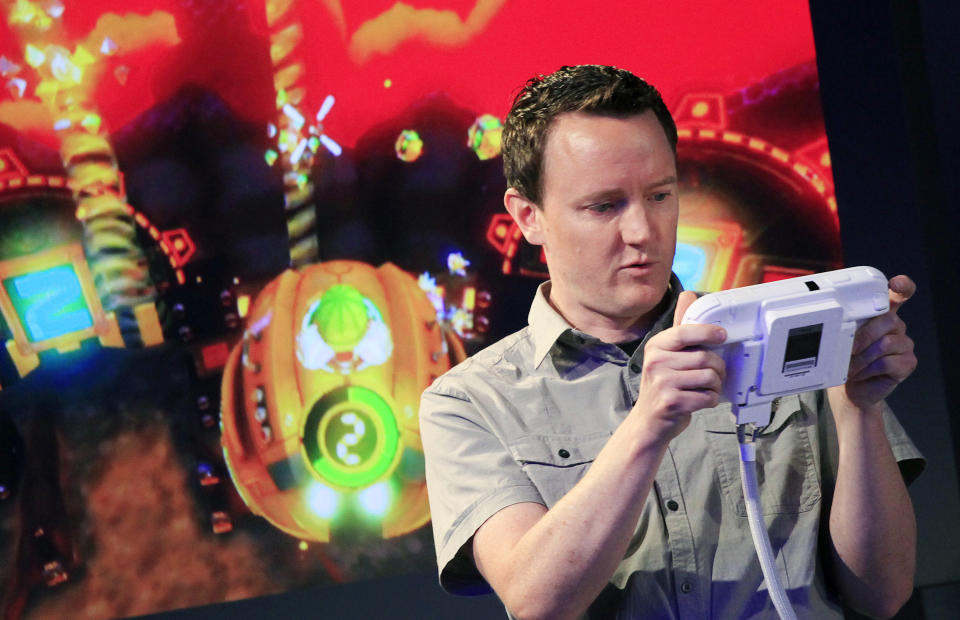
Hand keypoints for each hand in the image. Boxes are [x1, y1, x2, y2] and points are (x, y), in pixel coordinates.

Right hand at [630, 291, 726, 443]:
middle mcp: (655, 362)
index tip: (722, 335)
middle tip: (714, 375)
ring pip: (709, 377)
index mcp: (656, 346)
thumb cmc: (662, 386)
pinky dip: (710, 400)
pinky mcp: (671, 402)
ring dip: (715, 386)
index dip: (707, 332)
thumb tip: (687, 295)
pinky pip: (707, 397)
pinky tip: (699, 401)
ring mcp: (662, 383)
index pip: (685, 332)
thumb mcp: (665, 355)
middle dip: (718, 368)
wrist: (648, 422)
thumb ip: (680, 328)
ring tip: (705, 389)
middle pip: (705, 358)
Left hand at [831, 275, 917, 410]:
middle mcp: (897, 326)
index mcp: (882, 314)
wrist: (852, 388)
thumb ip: (846, 325)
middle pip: (888, 320)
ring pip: (885, 343)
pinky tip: (862, 373)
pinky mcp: (908, 363)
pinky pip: (888, 362)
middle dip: (863, 336)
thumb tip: (837, 323)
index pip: (898, 295)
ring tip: (851, 366)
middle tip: (848, 349)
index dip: (902, 286)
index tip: (895, 283)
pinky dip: (868, 369)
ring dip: (862, 357)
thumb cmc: (847, 359)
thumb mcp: (843, 338)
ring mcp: (905, 344)